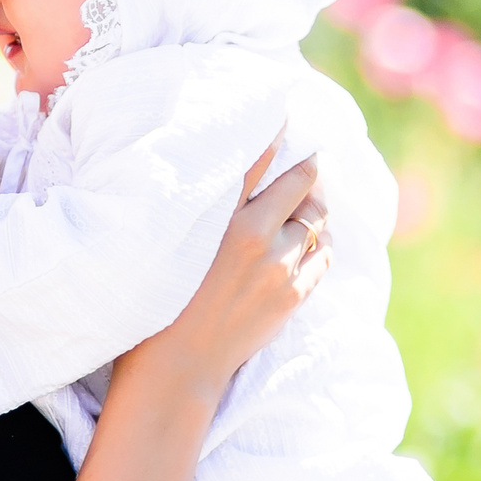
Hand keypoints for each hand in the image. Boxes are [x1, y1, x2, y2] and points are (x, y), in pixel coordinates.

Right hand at [119, 145, 329, 395]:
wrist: (178, 367)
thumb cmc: (159, 302)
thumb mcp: (172, 243)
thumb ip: (203, 209)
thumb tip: (226, 180)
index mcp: (219, 218)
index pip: (257, 160)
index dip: (276, 133)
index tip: (286, 114)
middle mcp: (254, 236)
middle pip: (301, 185)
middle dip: (308, 170)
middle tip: (311, 160)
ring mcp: (279, 267)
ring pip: (315, 222)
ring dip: (313, 210)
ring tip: (308, 204)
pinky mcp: (292, 295)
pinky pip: (322, 256)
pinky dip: (318, 245)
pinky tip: (308, 243)